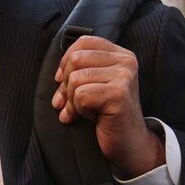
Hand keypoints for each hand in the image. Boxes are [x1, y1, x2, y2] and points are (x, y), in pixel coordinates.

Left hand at [52, 35, 163, 177]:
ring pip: (75, 78)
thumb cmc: (107, 113)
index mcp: (121, 55)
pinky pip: (81, 95)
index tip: (62, 80)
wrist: (128, 142)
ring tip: (85, 110)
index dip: (66, 60)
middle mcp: (126, 61)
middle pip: (75, 59)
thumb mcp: (94, 85)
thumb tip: (56, 74)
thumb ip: (79, 70)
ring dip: (72, 100)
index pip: (83, 42)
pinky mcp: (119, 94)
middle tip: (71, 102)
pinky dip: (79, 109)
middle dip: (66, 84)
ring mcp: (125, 77)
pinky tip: (93, 117)